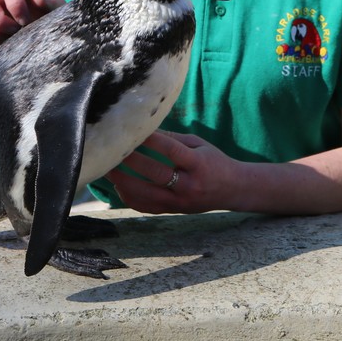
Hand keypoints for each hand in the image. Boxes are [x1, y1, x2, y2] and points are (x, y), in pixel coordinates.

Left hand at [105, 131, 237, 214]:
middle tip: (112, 150)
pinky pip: (145, 207)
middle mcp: (189, 185)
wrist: (233, 190)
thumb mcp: (200, 145)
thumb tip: (146, 130)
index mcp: (199, 164)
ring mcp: (180, 202)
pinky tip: (119, 185)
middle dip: (131, 162)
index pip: (171, 150)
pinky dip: (129, 197)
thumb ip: (174, 139)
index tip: (132, 129)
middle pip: (155, 174)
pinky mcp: (173, 211)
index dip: (151, 140)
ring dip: (123, 182)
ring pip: (145, 196)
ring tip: (108, 168)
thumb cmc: (215, 162)